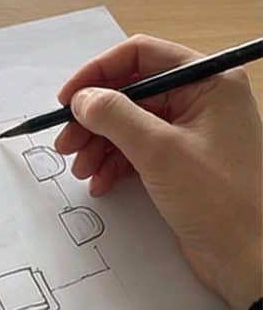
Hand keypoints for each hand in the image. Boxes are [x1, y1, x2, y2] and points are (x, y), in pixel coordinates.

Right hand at [51, 34, 262, 309]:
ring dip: (99, 144)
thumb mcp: (159, 151)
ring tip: (82, 170)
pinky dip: (114, 163)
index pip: (143, 56)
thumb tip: (82, 98)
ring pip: (130, 123)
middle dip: (94, 118)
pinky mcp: (184, 159)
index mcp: (210, 82)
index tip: (68, 100)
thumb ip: (115, 116)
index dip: (99, 74)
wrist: (248, 254)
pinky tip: (101, 182)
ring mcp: (193, 130)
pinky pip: (138, 148)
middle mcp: (203, 99)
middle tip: (66, 144)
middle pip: (132, 92)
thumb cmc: (221, 199)